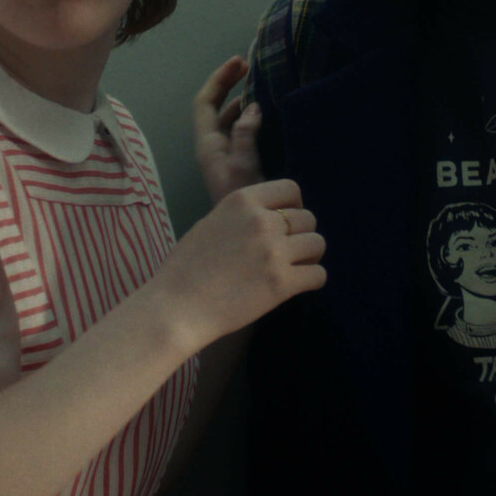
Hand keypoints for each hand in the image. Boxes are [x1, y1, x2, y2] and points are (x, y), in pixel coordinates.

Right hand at [148, 179, 325, 354]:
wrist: (176, 307)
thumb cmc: (185, 269)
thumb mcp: (211, 224)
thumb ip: (242, 217)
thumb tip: (271, 217)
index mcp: (242, 201)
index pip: (291, 189)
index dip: (294, 206)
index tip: (287, 223)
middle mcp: (262, 221)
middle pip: (308, 218)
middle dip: (301, 235)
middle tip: (287, 253)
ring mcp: (274, 252)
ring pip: (318, 244)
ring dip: (309, 257)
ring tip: (293, 268)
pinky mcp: (282, 283)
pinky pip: (319, 274)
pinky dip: (311, 280)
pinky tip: (296, 285)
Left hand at [193, 56, 263, 204]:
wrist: (248, 229)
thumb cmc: (242, 197)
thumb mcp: (243, 164)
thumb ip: (245, 133)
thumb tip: (252, 106)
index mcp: (207, 143)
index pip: (204, 102)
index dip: (219, 79)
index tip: (239, 63)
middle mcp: (213, 146)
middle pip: (215, 106)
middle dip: (229, 84)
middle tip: (248, 66)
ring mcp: (225, 154)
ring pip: (228, 118)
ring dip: (241, 99)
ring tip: (261, 84)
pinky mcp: (239, 162)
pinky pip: (241, 130)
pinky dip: (251, 116)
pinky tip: (266, 112)